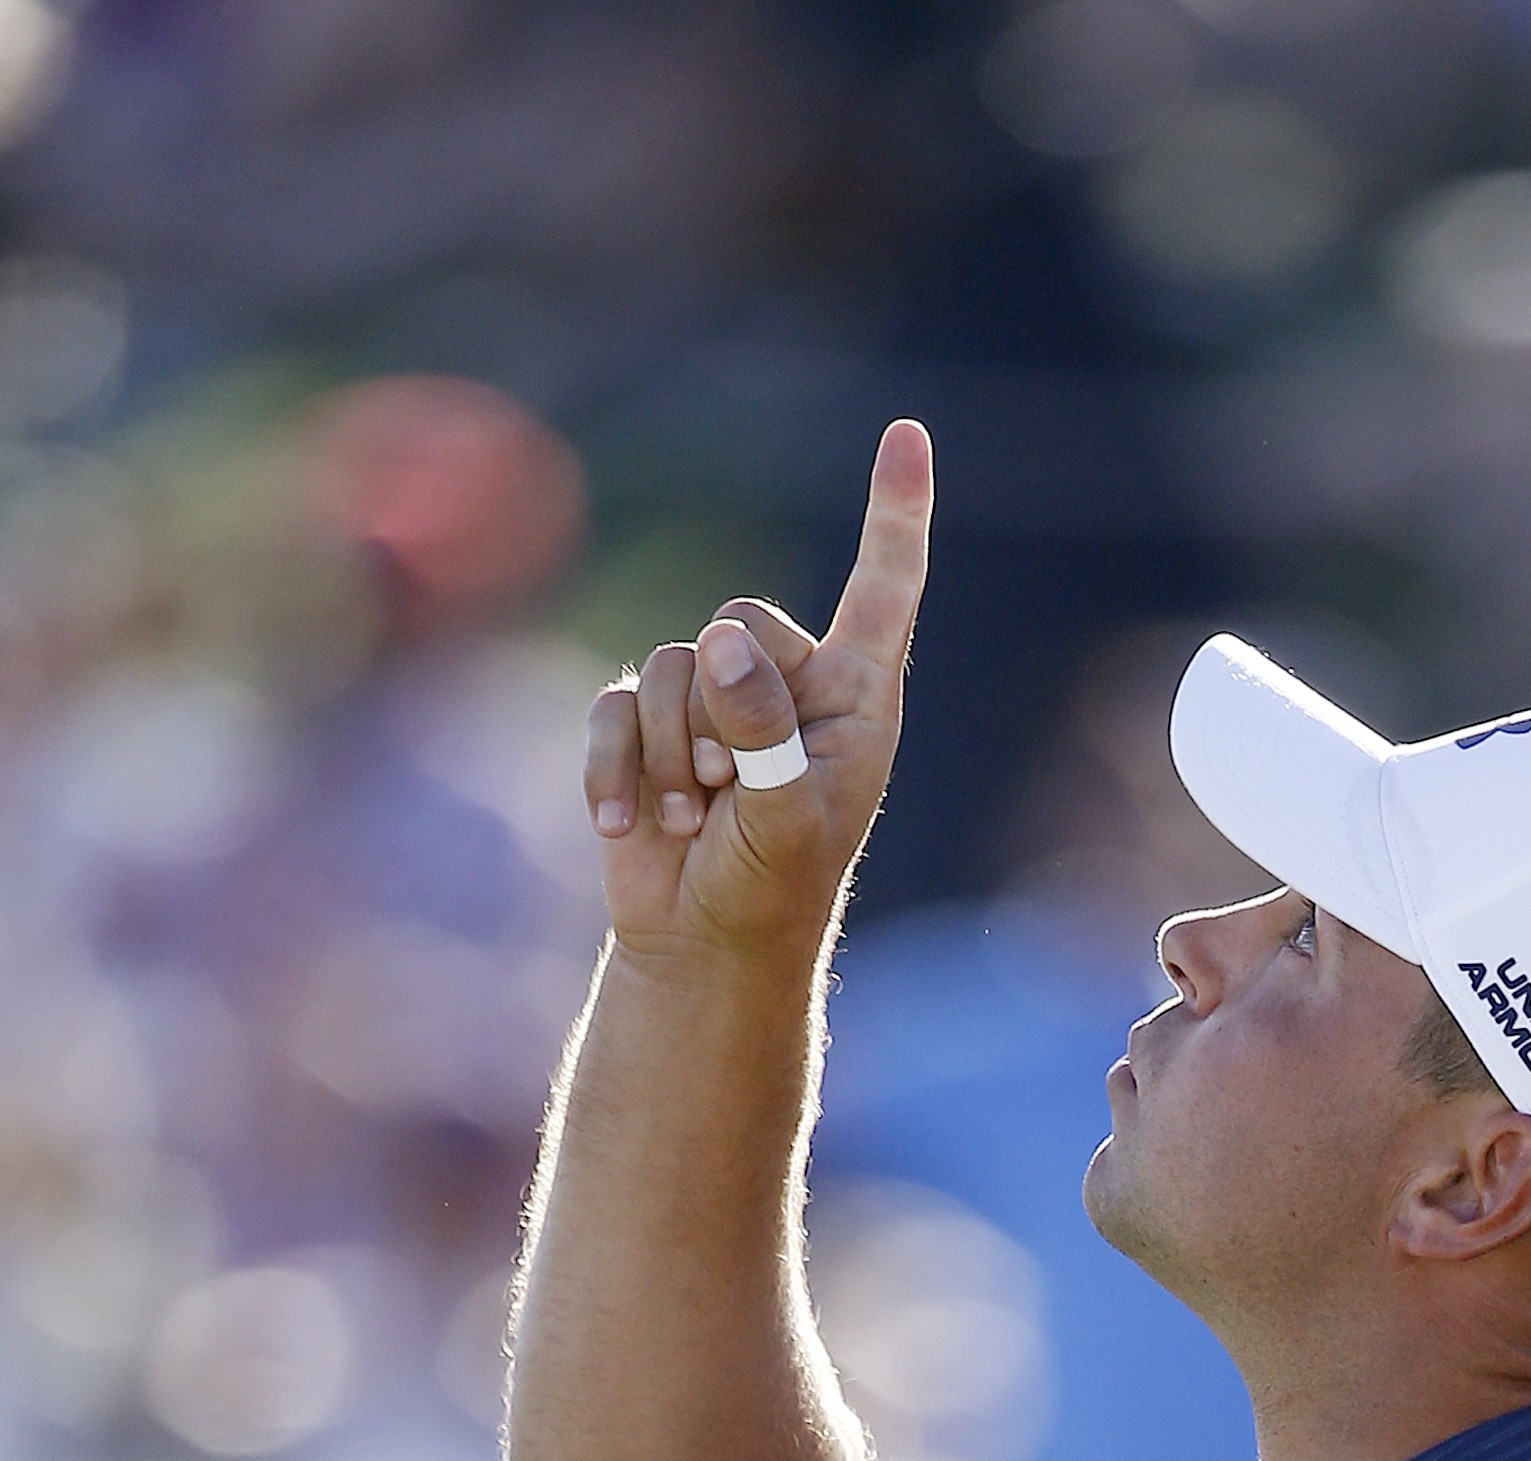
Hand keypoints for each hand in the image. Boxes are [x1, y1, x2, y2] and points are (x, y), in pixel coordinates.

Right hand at [582, 416, 932, 961]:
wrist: (701, 948)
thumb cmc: (770, 891)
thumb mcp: (785, 817)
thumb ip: (763, 727)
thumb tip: (723, 643)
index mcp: (854, 698)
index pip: (884, 588)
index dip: (895, 513)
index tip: (909, 435)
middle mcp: (787, 682)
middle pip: (738, 619)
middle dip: (719, 710)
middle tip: (725, 789)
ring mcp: (713, 699)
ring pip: (671, 663)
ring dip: (667, 752)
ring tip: (691, 818)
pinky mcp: (644, 724)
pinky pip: (613, 705)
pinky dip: (614, 769)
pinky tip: (626, 827)